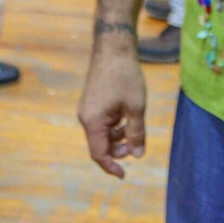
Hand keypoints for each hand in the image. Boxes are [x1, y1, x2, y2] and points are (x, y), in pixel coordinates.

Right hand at [77, 35, 147, 178]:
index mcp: (92, 121)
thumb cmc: (125, 76)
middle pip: (100, 144)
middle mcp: (85, 117)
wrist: (114, 48)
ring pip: (102, 133)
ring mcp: (87, 109)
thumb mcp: (136, 107)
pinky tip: (128, 115)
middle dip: (117, 149)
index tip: (124, 175)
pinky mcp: (92, 101)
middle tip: (136, 145)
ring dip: (118, 136)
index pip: (98, 153)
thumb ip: (136, 133)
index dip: (111, 166)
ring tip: (134, 127)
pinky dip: (114, 125)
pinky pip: (102, 121)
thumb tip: (137, 155)